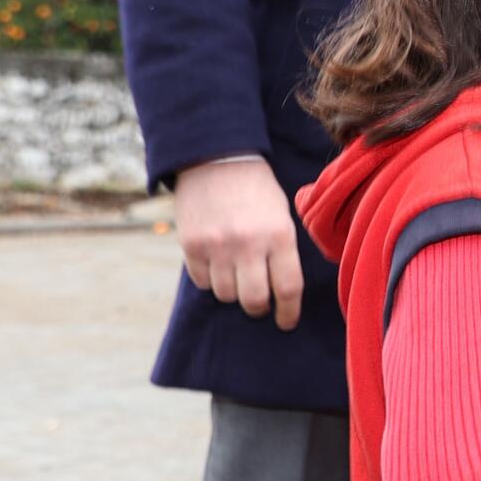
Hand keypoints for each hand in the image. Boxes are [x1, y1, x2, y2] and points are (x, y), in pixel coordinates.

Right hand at [174, 158, 303, 330]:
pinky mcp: (191, 245)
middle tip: (260, 305)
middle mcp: (248, 244)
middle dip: (258, 309)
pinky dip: (210, 280)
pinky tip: (216, 265)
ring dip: (233, 292)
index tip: (286, 322)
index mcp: (279, 236)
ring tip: (237, 276)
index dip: (288, 312)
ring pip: (226, 294)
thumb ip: (284, 250)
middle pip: (254, 300)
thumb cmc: (257, 190)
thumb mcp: (283, 215)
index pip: (287, 288)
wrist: (217, 159)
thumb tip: (285, 291)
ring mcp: (217, 246)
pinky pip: (202, 281)